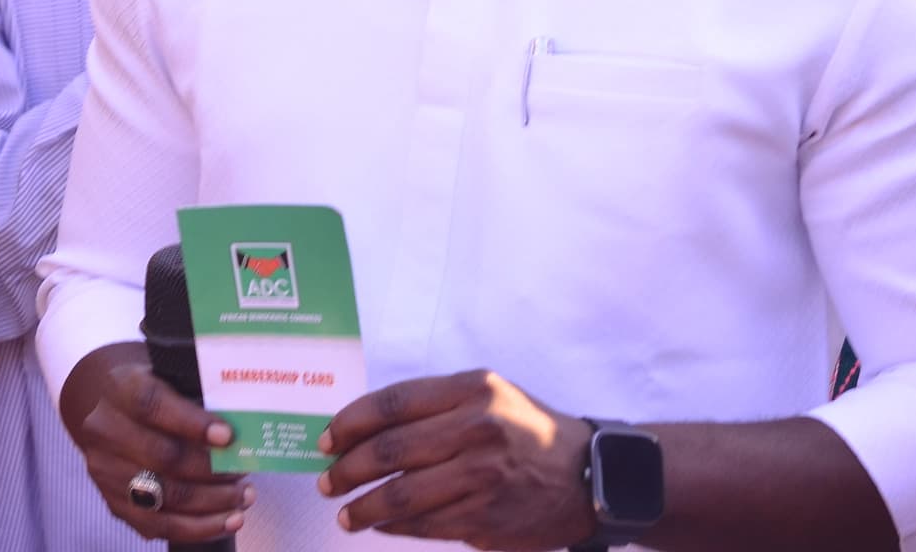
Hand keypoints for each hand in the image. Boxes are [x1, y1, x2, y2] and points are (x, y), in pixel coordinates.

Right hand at [66, 352, 253, 543]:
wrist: (102, 404)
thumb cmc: (149, 386)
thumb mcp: (164, 373)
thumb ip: (194, 391)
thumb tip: (241, 417)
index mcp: (120, 388)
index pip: (154, 406)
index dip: (193, 424)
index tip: (228, 436)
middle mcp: (106, 431)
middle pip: (162, 458)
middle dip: (211, 469)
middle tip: (244, 470)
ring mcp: (106, 471)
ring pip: (163, 497)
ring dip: (211, 503)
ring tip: (244, 497)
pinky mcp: (113, 502)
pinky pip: (157, 525)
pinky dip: (197, 528)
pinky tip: (226, 521)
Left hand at [316, 369, 594, 546]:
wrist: (588, 475)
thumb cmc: (528, 432)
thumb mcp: (491, 397)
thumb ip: (437, 406)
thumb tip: (367, 430)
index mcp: (472, 390)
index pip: (393, 403)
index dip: (350, 422)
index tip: (327, 439)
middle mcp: (476, 428)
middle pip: (389, 450)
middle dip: (347, 469)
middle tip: (327, 480)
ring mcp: (481, 476)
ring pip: (400, 495)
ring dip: (362, 507)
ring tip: (344, 513)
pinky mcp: (484, 517)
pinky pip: (423, 524)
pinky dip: (392, 526)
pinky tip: (379, 524)